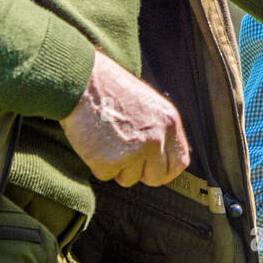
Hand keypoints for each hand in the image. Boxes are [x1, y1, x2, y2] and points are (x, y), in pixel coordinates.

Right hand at [60, 50, 190, 186]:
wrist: (83, 83)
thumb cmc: (111, 89)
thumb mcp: (149, 104)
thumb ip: (159, 130)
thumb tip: (161, 156)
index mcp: (169, 122)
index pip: (179, 162)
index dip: (165, 170)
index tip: (153, 170)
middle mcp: (157, 139)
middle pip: (156, 176)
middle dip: (140, 173)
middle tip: (124, 156)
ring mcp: (135, 151)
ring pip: (129, 179)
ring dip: (117, 167)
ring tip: (108, 140)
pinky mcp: (111, 161)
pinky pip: (106, 175)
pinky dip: (98, 164)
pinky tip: (95, 142)